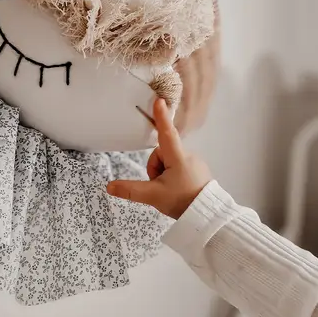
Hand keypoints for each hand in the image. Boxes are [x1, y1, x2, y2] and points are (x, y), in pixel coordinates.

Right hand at [107, 99, 211, 218]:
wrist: (208, 217)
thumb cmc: (182, 201)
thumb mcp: (153, 196)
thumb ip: (130, 190)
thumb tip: (109, 186)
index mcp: (177, 156)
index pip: (166, 132)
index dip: (160, 116)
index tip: (159, 100)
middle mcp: (188, 155)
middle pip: (161, 154)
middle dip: (155, 168)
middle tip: (160, 187)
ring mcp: (195, 163)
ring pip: (169, 162)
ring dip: (163, 174)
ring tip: (170, 191)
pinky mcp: (198, 171)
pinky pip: (179, 168)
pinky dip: (173, 177)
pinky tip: (178, 191)